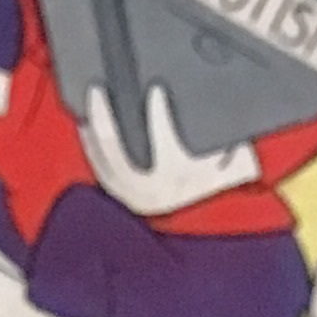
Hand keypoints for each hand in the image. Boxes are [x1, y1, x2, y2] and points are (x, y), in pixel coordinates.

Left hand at [80, 81, 258, 215]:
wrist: (203, 225)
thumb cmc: (216, 185)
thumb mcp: (229, 165)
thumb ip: (230, 145)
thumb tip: (225, 116)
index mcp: (177, 174)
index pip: (163, 139)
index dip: (157, 113)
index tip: (155, 90)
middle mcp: (148, 185)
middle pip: (115, 148)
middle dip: (103, 116)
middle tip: (97, 91)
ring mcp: (130, 192)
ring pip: (101, 159)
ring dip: (92, 130)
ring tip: (89, 105)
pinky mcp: (121, 195)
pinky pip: (99, 170)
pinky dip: (91, 148)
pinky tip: (87, 129)